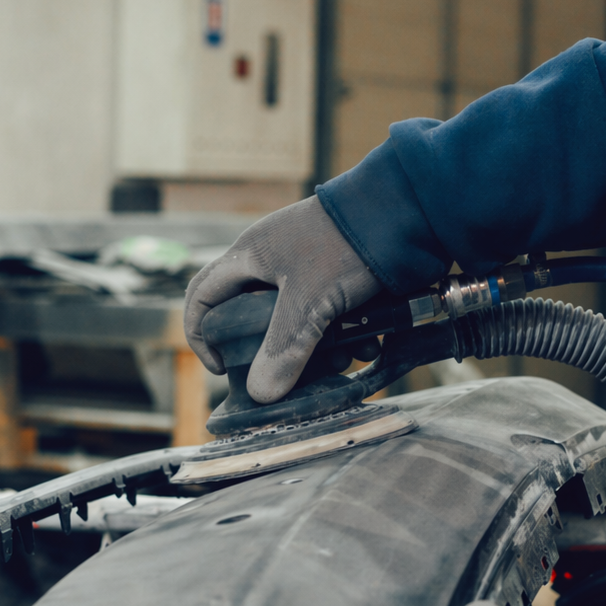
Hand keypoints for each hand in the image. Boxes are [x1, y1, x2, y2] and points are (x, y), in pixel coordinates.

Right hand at [183, 197, 381, 402]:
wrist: (405, 212)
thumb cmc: (345, 246)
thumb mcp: (309, 302)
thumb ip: (283, 348)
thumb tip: (261, 393)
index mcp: (249, 255)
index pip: (202, 294)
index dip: (200, 334)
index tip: (222, 368)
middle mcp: (273, 260)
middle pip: (254, 317)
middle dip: (276, 351)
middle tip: (291, 374)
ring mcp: (307, 266)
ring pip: (298, 319)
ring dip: (317, 347)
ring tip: (341, 361)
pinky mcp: (339, 273)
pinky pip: (331, 312)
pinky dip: (345, 333)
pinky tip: (367, 344)